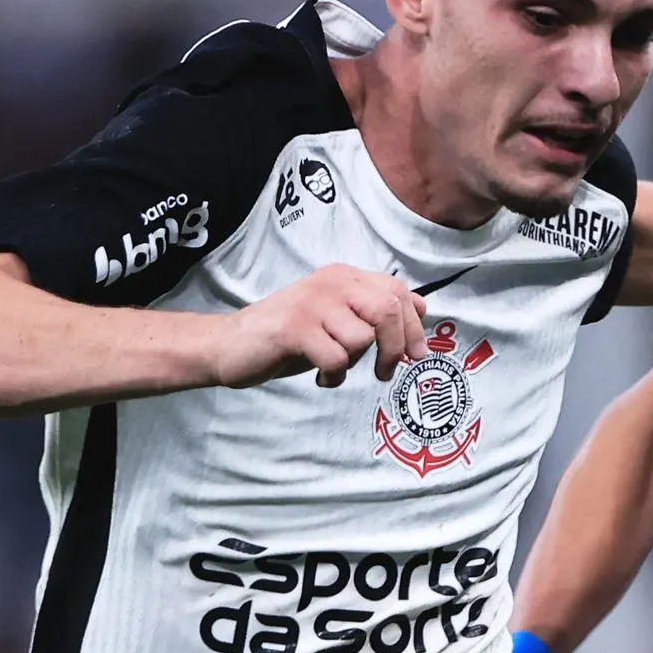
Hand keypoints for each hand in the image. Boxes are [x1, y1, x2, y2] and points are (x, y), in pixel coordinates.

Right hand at [211, 264, 427, 388]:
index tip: (416, 355)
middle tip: (385, 372)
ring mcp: (313, 303)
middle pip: (388, 311)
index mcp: (345, 276)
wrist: (230, 345)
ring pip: (362, 338)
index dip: (414, 326)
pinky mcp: (295, 327)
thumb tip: (422, 309)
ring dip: (352, 363)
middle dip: (395, 348)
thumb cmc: (289, 336)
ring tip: (331, 366)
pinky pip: (336, 358)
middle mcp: (332, 282)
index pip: (398, 292)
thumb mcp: (336, 318)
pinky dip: (333, 376)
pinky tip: (320, 376)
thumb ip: (372, 312)